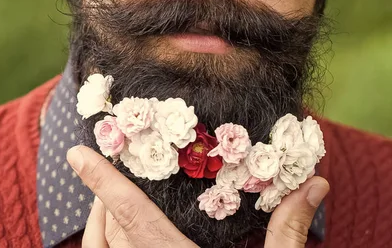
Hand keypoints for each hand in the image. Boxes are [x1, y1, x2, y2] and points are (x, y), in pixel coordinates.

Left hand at [67, 145, 328, 247]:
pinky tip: (118, 239)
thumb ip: (287, 230)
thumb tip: (314, 183)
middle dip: (103, 194)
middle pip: (110, 230)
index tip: (76, 153)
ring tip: (106, 198)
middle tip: (111, 166)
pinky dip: (102, 247)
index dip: (103, 182)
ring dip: (97, 222)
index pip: (132, 216)